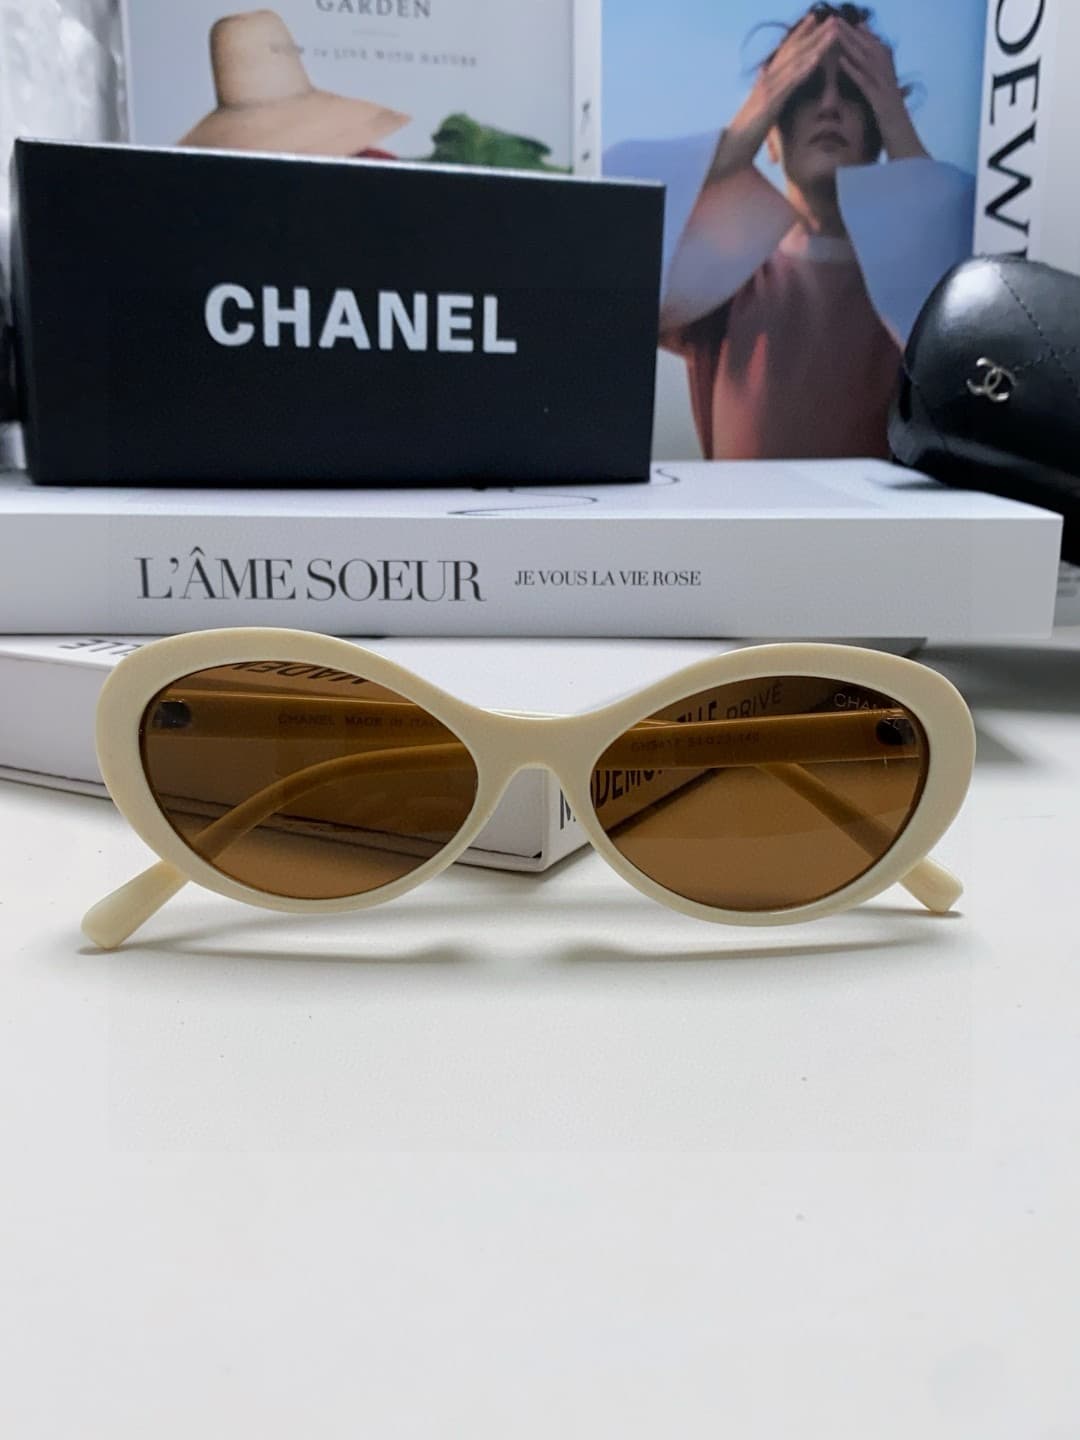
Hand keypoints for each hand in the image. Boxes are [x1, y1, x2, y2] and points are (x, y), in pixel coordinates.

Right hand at [713, 14, 843, 175]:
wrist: (730, 150)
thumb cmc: (745, 135)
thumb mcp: (760, 111)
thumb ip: (766, 95)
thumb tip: (768, 83)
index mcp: (766, 81)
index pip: (785, 52)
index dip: (800, 35)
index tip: (814, 20)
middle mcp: (767, 79)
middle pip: (793, 50)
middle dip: (813, 33)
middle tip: (831, 18)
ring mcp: (768, 89)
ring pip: (796, 61)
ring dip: (816, 44)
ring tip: (833, 31)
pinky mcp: (770, 102)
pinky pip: (790, 82)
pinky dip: (804, 68)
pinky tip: (817, 57)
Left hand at [836, 23, 927, 160]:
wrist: (911, 161)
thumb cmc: (899, 146)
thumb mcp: (888, 122)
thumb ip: (882, 109)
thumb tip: (878, 106)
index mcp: (891, 88)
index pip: (879, 57)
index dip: (867, 40)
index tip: (854, 25)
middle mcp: (891, 86)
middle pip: (872, 52)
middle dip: (854, 35)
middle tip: (837, 19)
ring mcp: (888, 94)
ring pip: (868, 62)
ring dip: (851, 44)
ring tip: (834, 30)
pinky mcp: (882, 106)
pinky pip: (867, 84)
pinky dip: (854, 70)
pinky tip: (841, 59)